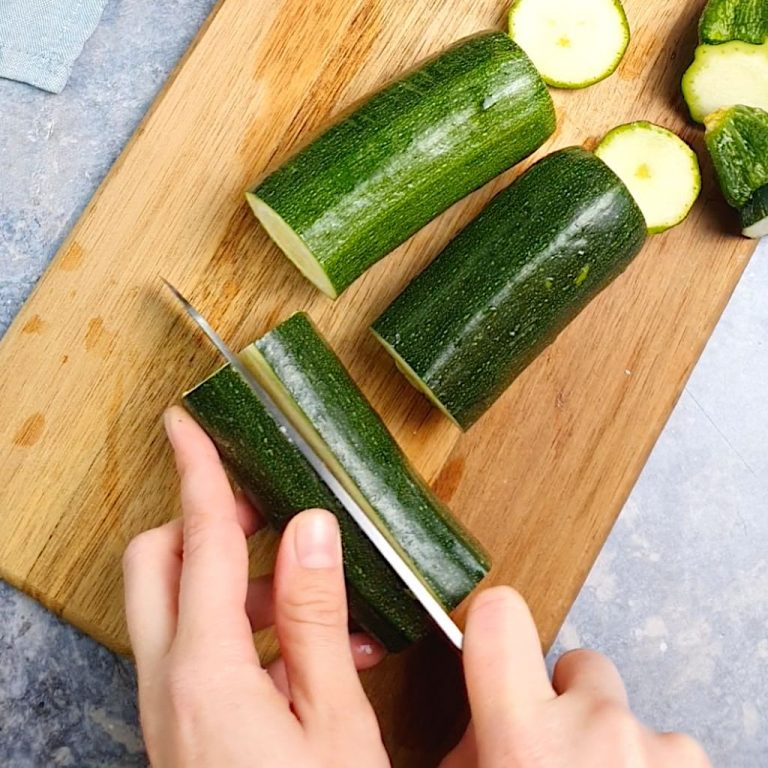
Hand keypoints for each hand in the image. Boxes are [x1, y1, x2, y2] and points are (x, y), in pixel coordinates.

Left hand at [123, 406, 389, 767]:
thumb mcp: (333, 721)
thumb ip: (313, 616)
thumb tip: (310, 528)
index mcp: (206, 670)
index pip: (200, 539)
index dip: (196, 471)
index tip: (185, 422)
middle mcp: (169, 680)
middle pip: (161, 561)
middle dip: (210, 522)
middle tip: (272, 513)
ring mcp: (169, 704)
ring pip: (182, 603)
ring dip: (245, 584)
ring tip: (327, 606)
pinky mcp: (182, 722)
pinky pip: (199, 648)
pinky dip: (249, 630)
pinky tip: (316, 655)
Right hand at [441, 588, 710, 767]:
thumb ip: (471, 748)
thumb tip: (480, 724)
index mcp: (525, 736)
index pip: (498, 617)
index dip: (492, 619)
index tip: (492, 630)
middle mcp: (596, 728)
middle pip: (575, 663)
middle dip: (566, 700)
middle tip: (556, 755)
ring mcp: (654, 745)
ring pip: (622, 707)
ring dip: (609, 739)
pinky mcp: (693, 763)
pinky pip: (663, 744)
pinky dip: (649, 766)